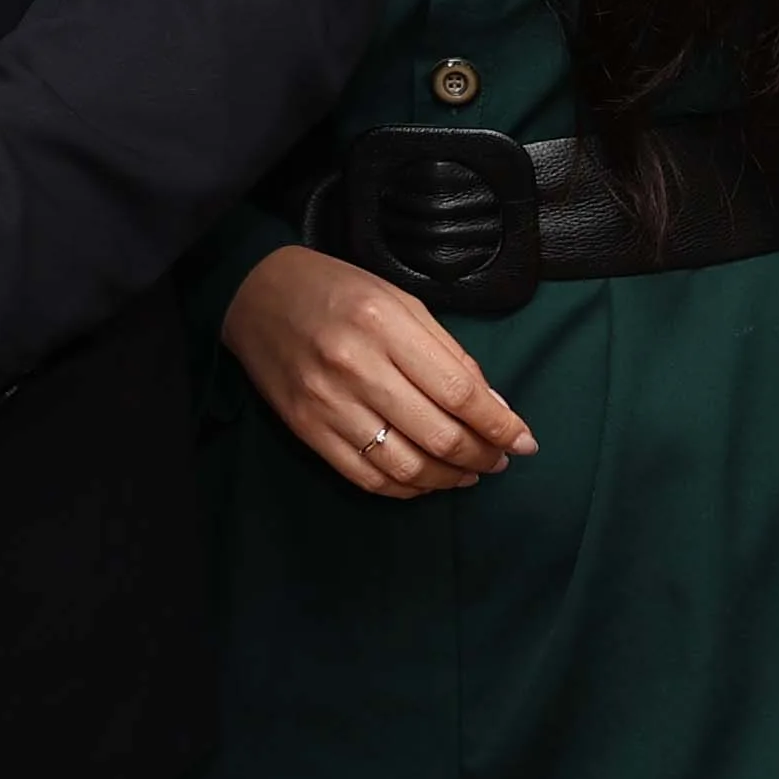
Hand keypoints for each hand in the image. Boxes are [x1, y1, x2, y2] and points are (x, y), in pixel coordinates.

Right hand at [224, 245, 531, 496]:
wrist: (254, 293)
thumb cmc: (336, 289)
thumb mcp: (400, 301)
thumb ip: (449, 354)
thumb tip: (497, 409)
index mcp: (385, 323)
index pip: (460, 392)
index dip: (500, 426)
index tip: (523, 443)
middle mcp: (355, 365)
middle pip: (438, 435)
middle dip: (482, 456)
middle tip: (498, 460)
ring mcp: (327, 402)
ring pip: (406, 466)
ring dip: (448, 479)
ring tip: (467, 473)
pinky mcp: (306, 429)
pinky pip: (366, 476)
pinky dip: (405, 489)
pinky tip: (424, 480)